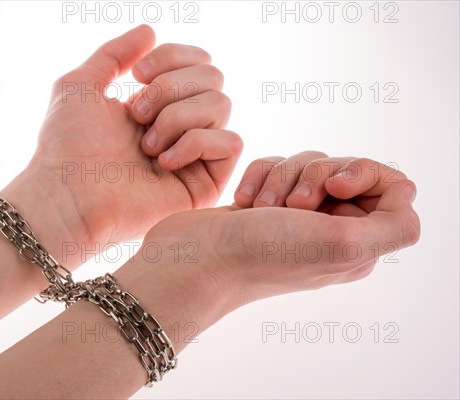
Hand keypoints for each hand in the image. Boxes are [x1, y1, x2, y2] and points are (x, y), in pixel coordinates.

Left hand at [5, 25, 240, 261]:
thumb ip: (114, 53)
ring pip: (221, 105)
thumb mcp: (81, 84)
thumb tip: (151, 30)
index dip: (173, 56)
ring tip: (145, 146)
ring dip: (177, 117)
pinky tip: (163, 162)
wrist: (68, 195)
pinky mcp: (206, 183)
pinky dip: (196, 143)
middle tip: (136, 114)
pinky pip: (231, 142)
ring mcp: (195, 154)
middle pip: (214, 77)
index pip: (196, 61)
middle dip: (171, 87)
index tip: (136, 74)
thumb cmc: (67, 145)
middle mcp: (181, 125)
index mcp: (158, 102)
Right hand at [132, 153, 419, 315]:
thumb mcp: (343, 246)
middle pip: (344, 169)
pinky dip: (259, 176)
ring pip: (306, 164)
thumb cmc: (262, 255)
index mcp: (359, 244)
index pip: (388, 186)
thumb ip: (394, 223)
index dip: (362, 173)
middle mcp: (331, 230)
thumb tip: (405, 191)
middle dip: (314, 175)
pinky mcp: (264, 205)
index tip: (333, 187)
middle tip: (293, 205)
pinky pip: (275, 166)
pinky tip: (244, 202)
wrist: (195, 260)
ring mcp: (294, 217)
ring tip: (260, 208)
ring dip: (281, 178)